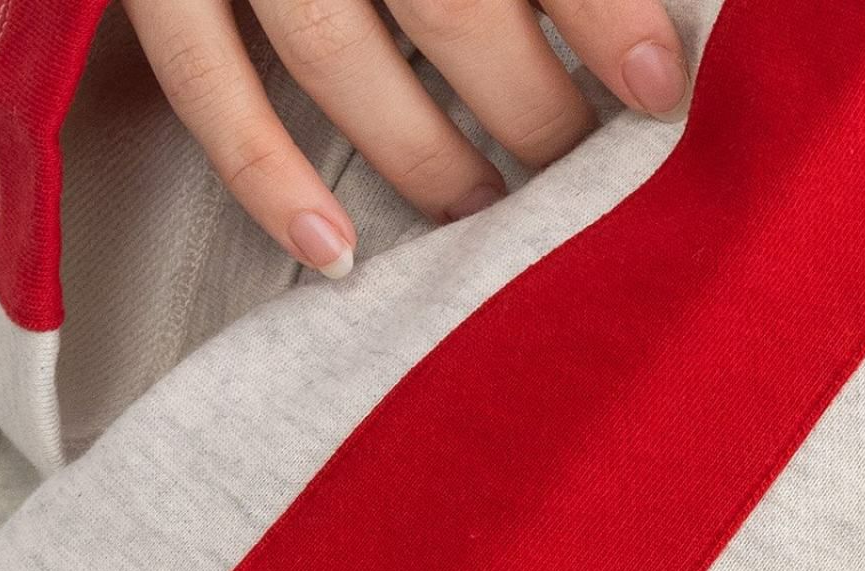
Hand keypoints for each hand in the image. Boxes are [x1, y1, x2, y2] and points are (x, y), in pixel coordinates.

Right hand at [120, 0, 691, 276]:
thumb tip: (634, 39)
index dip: (603, 12)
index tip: (659, 87)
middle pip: (448, 4)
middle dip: (530, 108)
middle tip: (578, 167)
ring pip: (337, 53)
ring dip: (426, 155)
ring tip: (489, 210)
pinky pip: (205, 80)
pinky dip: (266, 174)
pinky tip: (335, 252)